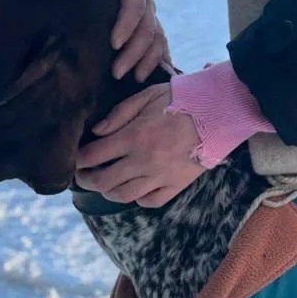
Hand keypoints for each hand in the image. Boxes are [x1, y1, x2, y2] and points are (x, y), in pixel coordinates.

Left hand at [69, 0, 168, 80]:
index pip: (136, 5)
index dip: (127, 25)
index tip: (114, 43)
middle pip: (148, 29)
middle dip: (135, 52)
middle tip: (117, 72)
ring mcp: (150, 13)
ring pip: (156, 39)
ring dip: (147, 60)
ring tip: (135, 79)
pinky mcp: (147, 23)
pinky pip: (158, 44)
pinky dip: (159, 61)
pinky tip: (153, 78)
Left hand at [73, 84, 205, 206]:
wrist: (219, 113)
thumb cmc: (181, 100)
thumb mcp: (146, 96)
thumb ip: (118, 114)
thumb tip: (96, 132)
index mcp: (134, 136)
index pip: (94, 155)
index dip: (79, 160)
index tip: (77, 159)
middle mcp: (144, 160)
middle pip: (104, 181)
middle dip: (87, 180)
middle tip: (84, 176)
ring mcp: (161, 176)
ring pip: (124, 195)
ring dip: (109, 192)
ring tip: (106, 184)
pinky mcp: (177, 185)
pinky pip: (150, 201)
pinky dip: (138, 198)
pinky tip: (135, 189)